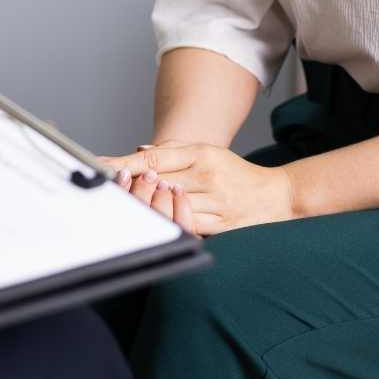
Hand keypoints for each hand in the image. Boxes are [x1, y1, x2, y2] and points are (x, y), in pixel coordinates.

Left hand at [101, 140, 294, 234]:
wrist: (275, 197)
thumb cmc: (235, 174)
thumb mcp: (207, 153)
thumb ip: (172, 152)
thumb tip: (137, 152)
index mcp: (203, 154)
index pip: (155, 159)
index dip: (125, 164)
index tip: (102, 168)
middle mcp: (208, 176)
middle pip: (158, 182)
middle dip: (132, 186)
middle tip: (111, 188)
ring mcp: (215, 202)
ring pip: (170, 206)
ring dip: (148, 206)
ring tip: (130, 205)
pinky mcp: (221, 225)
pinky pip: (187, 226)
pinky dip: (170, 223)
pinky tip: (158, 221)